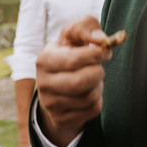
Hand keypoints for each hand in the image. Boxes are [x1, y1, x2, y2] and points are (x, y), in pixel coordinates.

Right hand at [35, 16, 111, 146]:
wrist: (56, 86)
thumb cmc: (69, 54)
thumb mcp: (73, 36)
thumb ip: (86, 27)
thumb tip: (100, 40)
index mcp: (44, 59)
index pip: (73, 60)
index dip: (96, 54)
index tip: (103, 51)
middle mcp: (43, 83)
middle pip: (81, 81)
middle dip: (98, 73)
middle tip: (98, 68)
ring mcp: (51, 104)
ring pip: (89, 97)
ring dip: (98, 87)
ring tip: (92, 80)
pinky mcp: (62, 118)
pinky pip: (92, 110)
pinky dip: (98, 100)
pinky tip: (89, 93)